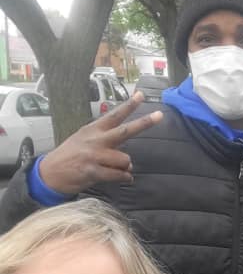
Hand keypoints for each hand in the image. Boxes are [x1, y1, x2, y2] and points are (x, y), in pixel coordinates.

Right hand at [39, 93, 162, 194]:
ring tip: (118, 169)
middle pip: (125, 130)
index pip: (114, 115)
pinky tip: (123, 178)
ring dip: (126, 167)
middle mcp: (95, 140)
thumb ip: (105, 142)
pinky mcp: (93, 171)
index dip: (129, 105)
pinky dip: (124, 178)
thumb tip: (128, 158)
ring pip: (125, 159)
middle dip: (144, 123)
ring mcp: (94, 155)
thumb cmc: (71, 156)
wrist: (50, 173)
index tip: (142, 95)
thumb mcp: (84, 140)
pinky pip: (119, 175)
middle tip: (160, 115)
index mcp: (93, 130)